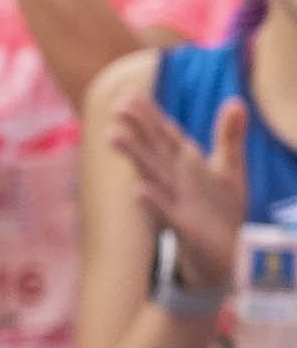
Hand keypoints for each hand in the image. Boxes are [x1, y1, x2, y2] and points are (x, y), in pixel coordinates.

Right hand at [115, 95, 250, 292]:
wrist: (223, 254)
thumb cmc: (222, 210)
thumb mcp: (230, 168)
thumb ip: (229, 134)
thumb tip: (235, 100)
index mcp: (185, 162)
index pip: (165, 133)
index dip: (150, 114)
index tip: (129, 94)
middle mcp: (175, 178)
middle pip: (154, 148)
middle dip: (137, 128)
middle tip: (117, 105)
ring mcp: (176, 201)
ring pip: (152, 175)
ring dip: (133, 157)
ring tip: (111, 136)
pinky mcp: (183, 226)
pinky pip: (165, 211)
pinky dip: (152, 201)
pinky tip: (137, 189)